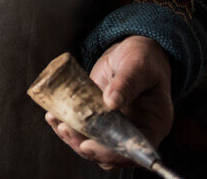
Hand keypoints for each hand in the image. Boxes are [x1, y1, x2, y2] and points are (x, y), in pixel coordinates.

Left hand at [45, 36, 173, 170]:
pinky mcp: (98, 119)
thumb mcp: (138, 66)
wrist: (130, 52)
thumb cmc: (142, 58)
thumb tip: (112, 102)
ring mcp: (114, 127)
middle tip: (66, 129)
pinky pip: (83, 130)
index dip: (111, 152)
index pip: (134, 149)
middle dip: (86, 146)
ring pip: (94, 145)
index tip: (89, 145)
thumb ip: (127, 83)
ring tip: (57, 123)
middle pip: (111, 153)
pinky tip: (53, 116)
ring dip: (73, 138)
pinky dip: (68, 126)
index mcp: (153, 124)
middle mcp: (134, 131)